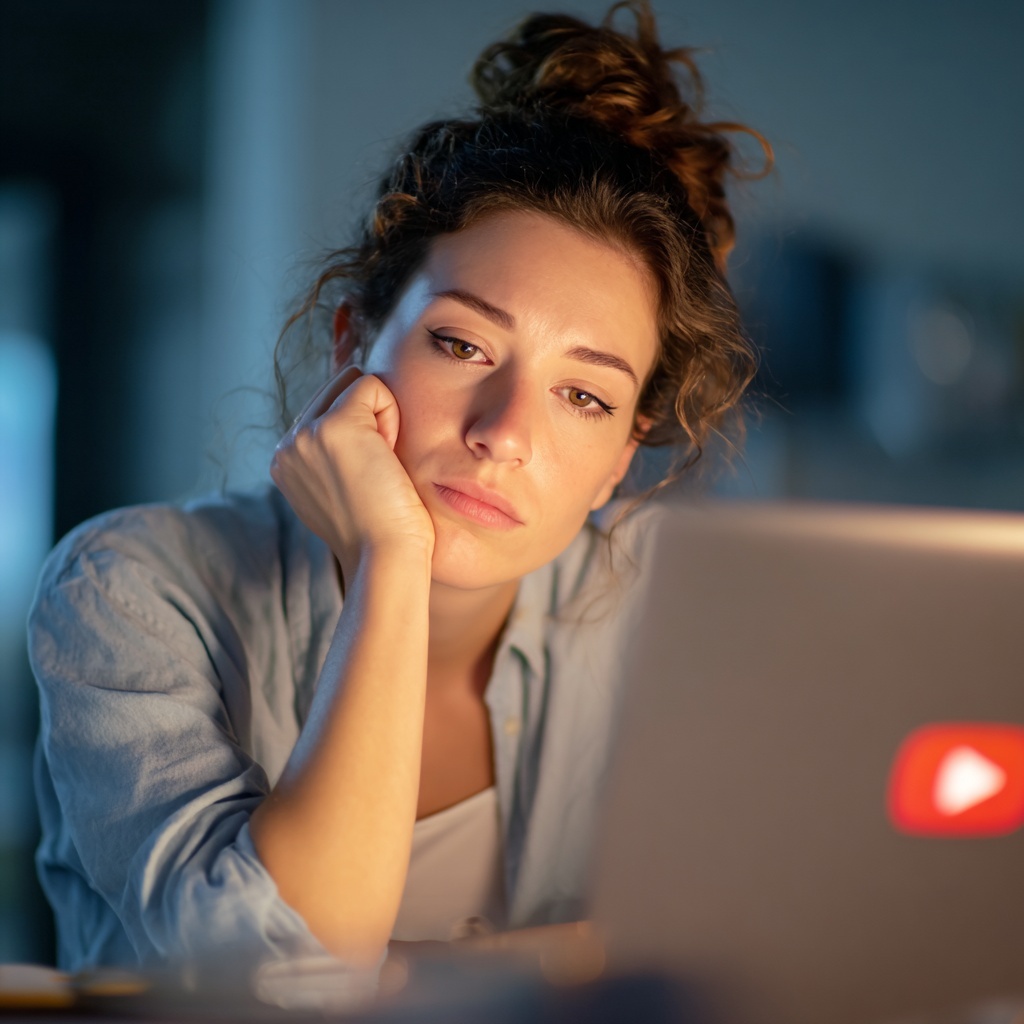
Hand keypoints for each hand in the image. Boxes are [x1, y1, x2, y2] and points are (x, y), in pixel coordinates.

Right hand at [270, 366, 434, 580]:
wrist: (385, 559)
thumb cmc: (382, 532)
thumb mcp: (346, 489)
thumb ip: (338, 455)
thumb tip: (360, 414)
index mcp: (287, 460)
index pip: (327, 408)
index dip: (362, 432)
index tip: (367, 478)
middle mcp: (288, 445)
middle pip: (339, 388)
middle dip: (370, 419)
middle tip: (377, 471)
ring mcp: (305, 434)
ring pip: (355, 384)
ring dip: (382, 419)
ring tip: (380, 466)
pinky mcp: (334, 426)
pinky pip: (373, 385)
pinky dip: (392, 415)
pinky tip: (387, 456)